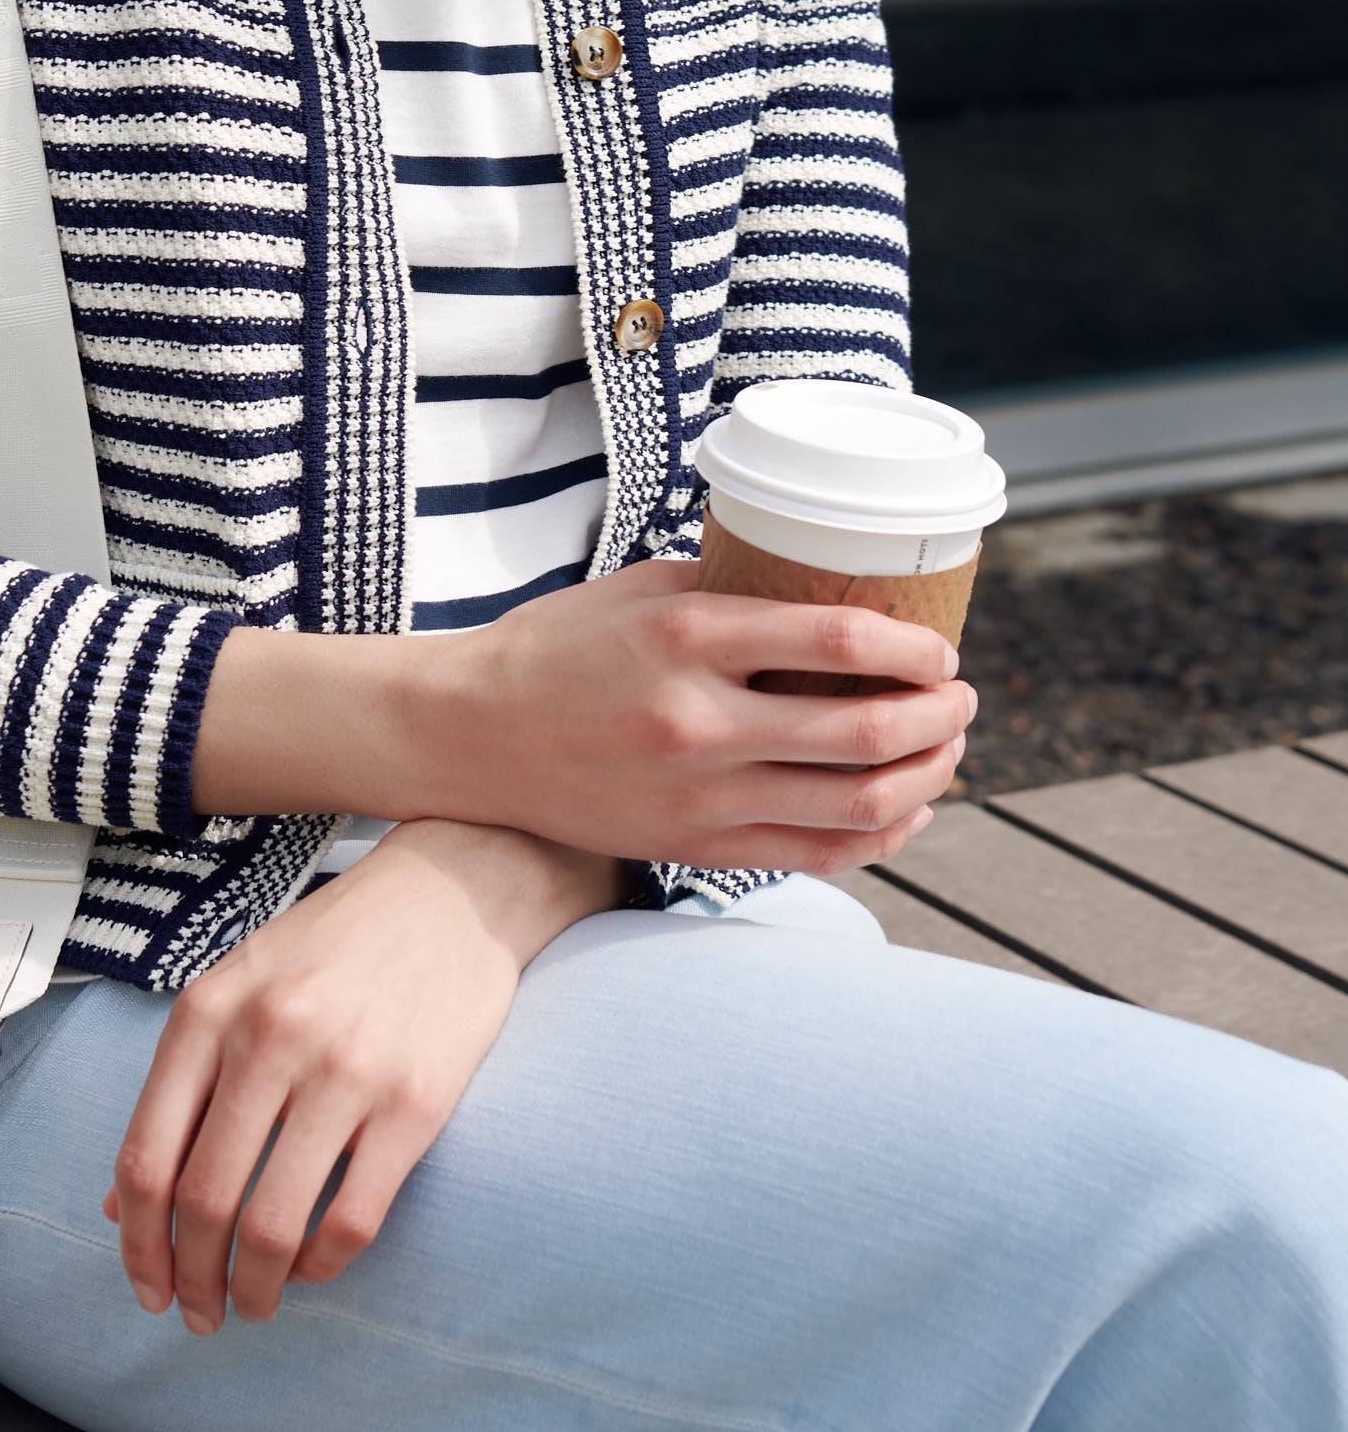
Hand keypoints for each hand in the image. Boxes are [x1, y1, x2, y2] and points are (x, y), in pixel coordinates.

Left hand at [105, 821, 618, 1333]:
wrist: (453, 889)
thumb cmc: (337, 944)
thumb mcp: (239, 987)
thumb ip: (183, 1084)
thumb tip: (123, 1199)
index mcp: (210, 1011)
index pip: (147, 1155)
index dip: (137, 1241)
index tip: (147, 1285)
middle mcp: (270, 1038)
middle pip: (203, 1200)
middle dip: (192, 1278)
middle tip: (200, 1312)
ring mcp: (345, 1071)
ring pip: (272, 1224)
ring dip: (254, 1288)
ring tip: (255, 1303)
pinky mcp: (416, 1103)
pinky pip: (352, 1219)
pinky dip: (323, 1266)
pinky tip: (314, 1267)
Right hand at [191, 564, 971, 870]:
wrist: (468, 737)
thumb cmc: (556, 649)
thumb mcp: (638, 590)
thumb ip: (729, 588)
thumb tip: (827, 578)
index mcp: (686, 636)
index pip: (838, 637)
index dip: (913, 645)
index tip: (940, 645)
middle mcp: (698, 720)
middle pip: (867, 730)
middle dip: (941, 715)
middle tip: (963, 697)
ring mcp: (699, 795)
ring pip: (858, 804)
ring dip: (927, 777)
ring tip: (946, 751)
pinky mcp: (693, 845)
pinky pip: (817, 853)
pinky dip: (880, 835)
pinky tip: (903, 810)